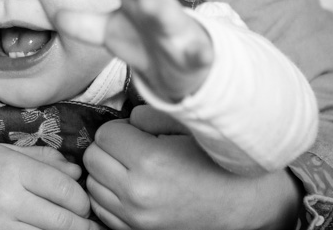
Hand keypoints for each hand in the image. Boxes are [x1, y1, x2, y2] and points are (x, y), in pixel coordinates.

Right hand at [0, 143, 103, 229]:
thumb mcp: (4, 153)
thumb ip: (42, 159)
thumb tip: (76, 171)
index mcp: (12, 169)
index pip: (64, 189)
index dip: (82, 201)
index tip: (85, 206)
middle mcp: (6, 197)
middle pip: (61, 220)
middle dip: (81, 225)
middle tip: (88, 226)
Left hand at [57, 0, 211, 101]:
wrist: (180, 71)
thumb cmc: (145, 41)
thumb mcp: (111, 32)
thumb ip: (84, 24)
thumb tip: (57, 16)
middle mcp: (157, 7)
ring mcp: (175, 30)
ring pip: (168, 15)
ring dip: (159, 3)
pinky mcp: (192, 55)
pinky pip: (197, 53)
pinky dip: (199, 51)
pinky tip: (199, 50)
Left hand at [84, 106, 301, 229]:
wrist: (240, 203)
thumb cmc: (215, 162)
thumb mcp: (187, 127)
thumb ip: (150, 115)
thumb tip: (126, 117)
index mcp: (150, 162)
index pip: (104, 134)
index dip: (120, 128)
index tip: (137, 131)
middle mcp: (137, 193)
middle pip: (93, 158)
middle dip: (109, 147)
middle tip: (131, 146)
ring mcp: (135, 217)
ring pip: (93, 184)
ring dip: (106, 171)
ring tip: (131, 166)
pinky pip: (101, 208)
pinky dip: (109, 195)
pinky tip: (130, 185)